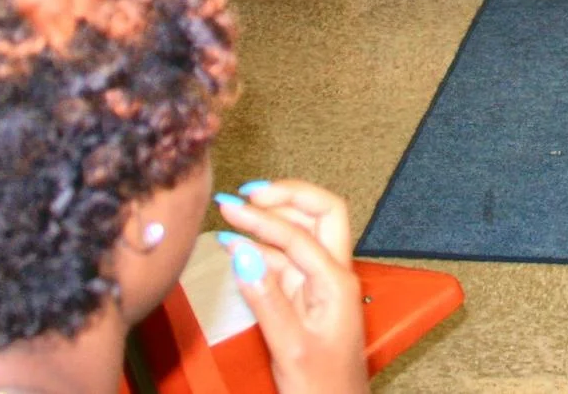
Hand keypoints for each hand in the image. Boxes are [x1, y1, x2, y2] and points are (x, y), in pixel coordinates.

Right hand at [220, 180, 367, 393]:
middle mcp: (333, 275)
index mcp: (337, 282)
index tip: (230, 206)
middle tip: (247, 192)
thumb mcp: (290, 346)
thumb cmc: (322, 388)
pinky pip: (286, 261)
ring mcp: (320, 284)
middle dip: (286, 196)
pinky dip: (262, 247)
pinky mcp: (305, 297)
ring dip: (271, 219)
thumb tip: (242, 255)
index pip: (300, 235)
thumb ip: (266, 300)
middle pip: (320, 214)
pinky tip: (237, 244)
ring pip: (302, 234)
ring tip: (233, 212)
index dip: (263, 218)